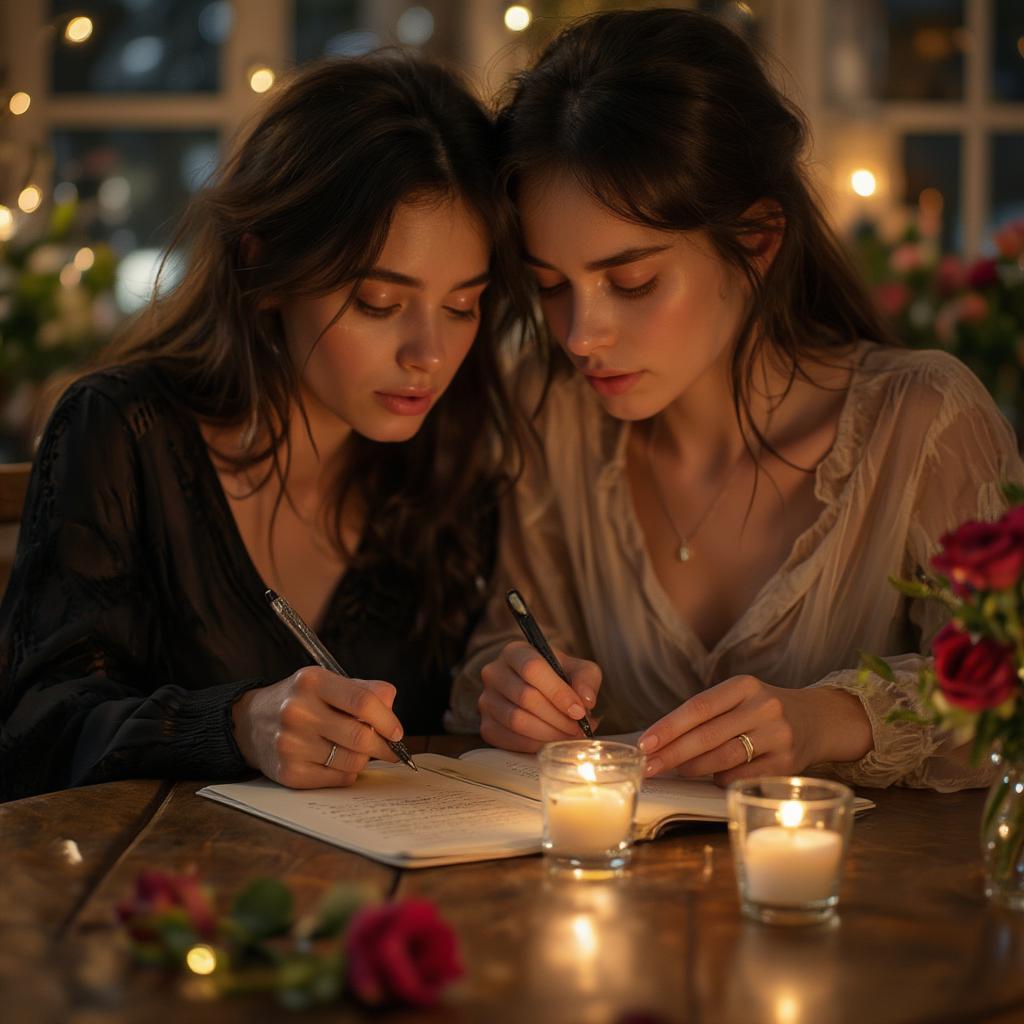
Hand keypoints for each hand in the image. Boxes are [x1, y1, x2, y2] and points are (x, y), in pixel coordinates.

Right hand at [232, 667, 402, 787]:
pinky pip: (338, 779)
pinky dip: (347, 773)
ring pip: (352, 761)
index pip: (363, 702)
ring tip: (356, 751)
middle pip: (360, 736)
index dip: (387, 720)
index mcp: (311, 682)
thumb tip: (390, 704)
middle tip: (390, 749)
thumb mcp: (328, 683)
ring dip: (364, 759)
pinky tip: (337, 761)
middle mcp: (297, 711)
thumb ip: (363, 690)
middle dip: (384, 746)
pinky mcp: (288, 772)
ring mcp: (290, 744)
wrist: (251, 723)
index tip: (397, 732)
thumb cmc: (301, 701)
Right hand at [478, 640, 601, 751]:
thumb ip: (586, 679)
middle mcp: (494, 673)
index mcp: (515, 652)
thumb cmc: (556, 676)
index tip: (579, 711)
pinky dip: (536, 745)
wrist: (534, 689)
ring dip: (549, 733)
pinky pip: (510, 740)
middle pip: (525, 697)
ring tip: (569, 736)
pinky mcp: (486, 726)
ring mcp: (487, 700)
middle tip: (579, 728)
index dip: (558, 692)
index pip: (532, 668)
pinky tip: (552, 742)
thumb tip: (586, 701)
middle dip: (558, 717)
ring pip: (517, 721)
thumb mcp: (577, 668)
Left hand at [637, 675, 871, 785]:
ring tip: (676, 770)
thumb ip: (707, 714)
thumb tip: (660, 739)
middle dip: (672, 753)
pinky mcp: (787, 764)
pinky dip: (721, 778)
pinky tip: (710, 777)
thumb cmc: (762, 711)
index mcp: (744, 686)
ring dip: (693, 767)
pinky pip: (743, 776)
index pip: (698, 707)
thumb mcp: (739, 698)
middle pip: (707, 735)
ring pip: (723, 757)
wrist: (818, 720)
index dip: (668, 727)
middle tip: (649, 766)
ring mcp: (777, 736)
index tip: (646, 743)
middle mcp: (763, 708)